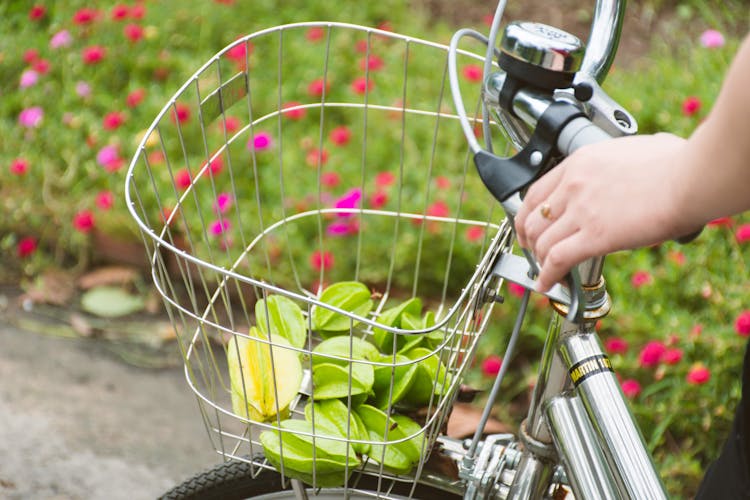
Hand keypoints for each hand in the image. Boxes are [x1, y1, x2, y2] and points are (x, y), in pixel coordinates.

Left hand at [514, 133, 695, 291]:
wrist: (691, 178)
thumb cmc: (677, 162)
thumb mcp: (637, 149)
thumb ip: (623, 161)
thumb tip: (637, 164)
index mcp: (581, 162)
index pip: (536, 191)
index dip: (528, 214)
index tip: (531, 225)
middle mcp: (574, 185)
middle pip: (531, 218)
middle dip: (529, 239)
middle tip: (534, 250)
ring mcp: (581, 210)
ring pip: (541, 241)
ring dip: (538, 260)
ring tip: (545, 271)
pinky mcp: (595, 236)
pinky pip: (557, 259)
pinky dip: (547, 275)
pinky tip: (548, 283)